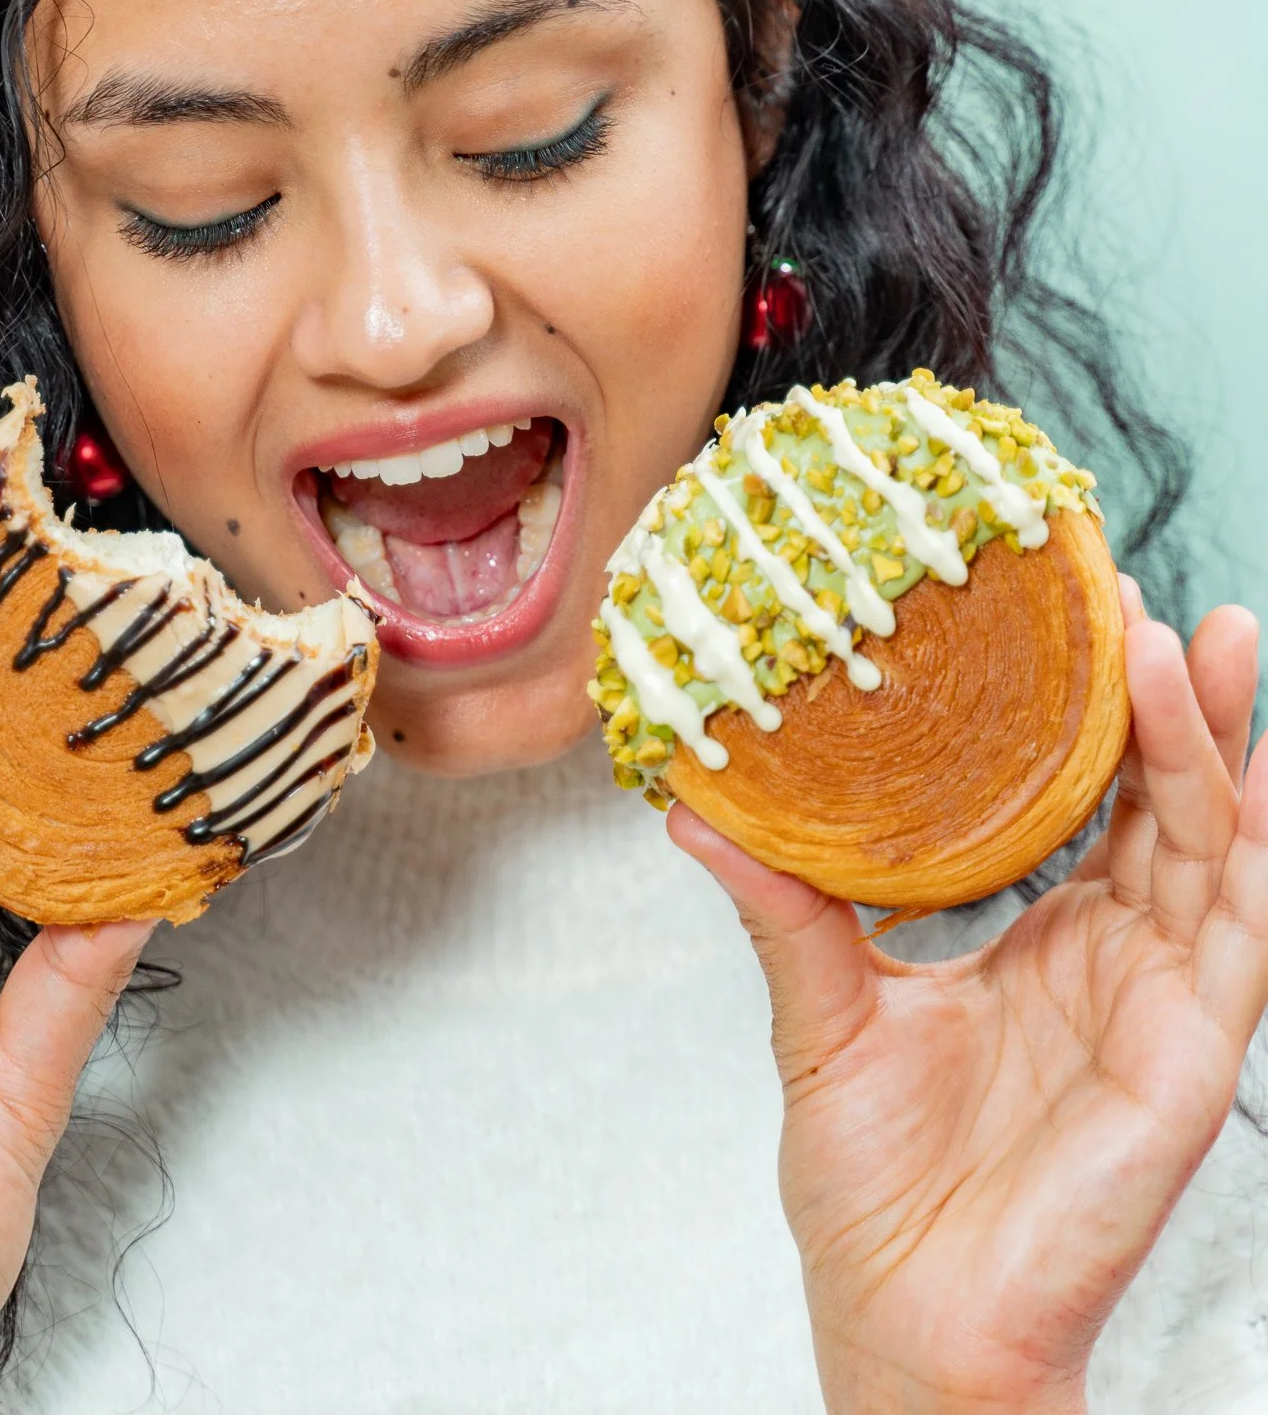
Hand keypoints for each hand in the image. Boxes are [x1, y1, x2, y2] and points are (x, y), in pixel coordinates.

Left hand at [669, 586, 1266, 1414]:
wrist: (906, 1317)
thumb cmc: (876, 1187)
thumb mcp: (821, 1015)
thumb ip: (783, 909)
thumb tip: (694, 809)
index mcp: (1040, 937)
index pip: (1082, 797)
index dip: (1079, 707)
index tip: (1055, 606)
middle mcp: (1112, 954)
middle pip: (1159, 798)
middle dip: (1162, 696)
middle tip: (1133, 589)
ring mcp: (1160, 1001)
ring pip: (1209, 843)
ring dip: (1205, 740)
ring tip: (1189, 638)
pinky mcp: (1191, 1056)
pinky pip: (1239, 933)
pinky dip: (1245, 840)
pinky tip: (1248, 766)